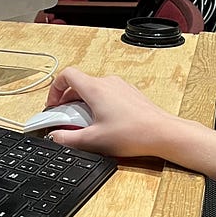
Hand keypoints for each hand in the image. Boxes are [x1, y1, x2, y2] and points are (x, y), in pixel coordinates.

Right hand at [42, 66, 184, 159]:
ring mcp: (120, 87)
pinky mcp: (130, 95)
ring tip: (87, 126)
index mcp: (95, 89)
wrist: (162, 133)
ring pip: (94, 91)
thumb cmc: (133, 134)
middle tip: (67, 121)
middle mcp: (108, 83)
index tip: (54, 105)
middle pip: (79, 85)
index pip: (66, 75)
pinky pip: (107, 95)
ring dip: (84, 106)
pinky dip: (99, 107)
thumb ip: (68, 139)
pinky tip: (104, 126)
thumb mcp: (93, 140)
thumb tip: (55, 137)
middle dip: (69, 103)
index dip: (54, 89)